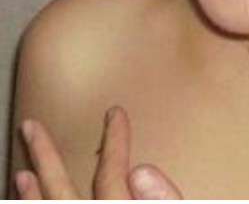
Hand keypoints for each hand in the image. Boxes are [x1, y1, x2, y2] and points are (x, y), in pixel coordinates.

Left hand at [15, 107, 183, 199]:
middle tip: (31, 127)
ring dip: (32, 194)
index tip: (116, 113)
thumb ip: (166, 199)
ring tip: (22, 172)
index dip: (115, 142)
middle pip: (62, 194)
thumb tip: (141, 169)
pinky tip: (29, 201)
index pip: (113, 176)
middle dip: (46, 159)